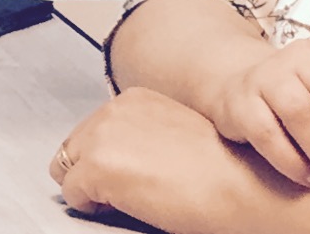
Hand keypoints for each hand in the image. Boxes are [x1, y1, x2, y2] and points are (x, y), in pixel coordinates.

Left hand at [50, 89, 252, 227]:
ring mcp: (102, 137)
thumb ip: (143, 137)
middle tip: (120, 193)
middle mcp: (113, 111)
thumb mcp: (176, 135)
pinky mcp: (98, 167)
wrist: (244, 184)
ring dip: (88, 187)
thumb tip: (125, 161)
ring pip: (65, 168)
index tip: (123, 175)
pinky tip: (124, 208)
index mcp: (134, 100)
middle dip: (89, 171)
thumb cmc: (226, 168)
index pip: (94, 130)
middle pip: (73, 147)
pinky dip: (90, 207)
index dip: (105, 158)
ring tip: (124, 201)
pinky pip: (72, 195)